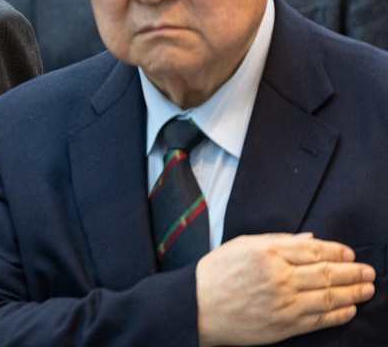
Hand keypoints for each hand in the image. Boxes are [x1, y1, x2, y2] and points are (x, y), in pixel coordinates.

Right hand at [196, 233, 375, 345]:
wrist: (197, 306)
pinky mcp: (284, 325)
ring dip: (353, 293)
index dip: (337, 252)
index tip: (350, 254)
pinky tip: (349, 309)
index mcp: (268, 252)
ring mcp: (283, 303)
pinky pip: (320, 320)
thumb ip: (277, 240)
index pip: (314, 250)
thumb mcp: (242, 245)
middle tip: (368, 272)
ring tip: (367, 289)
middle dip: (353, 272)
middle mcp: (279, 277)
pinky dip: (338, 314)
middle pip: (327, 273)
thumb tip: (310, 240)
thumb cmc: (216, 273)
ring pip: (329, 297)